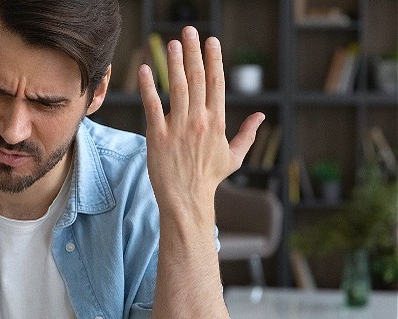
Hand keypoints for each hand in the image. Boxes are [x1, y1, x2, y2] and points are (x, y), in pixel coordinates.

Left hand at [138, 26, 264, 214]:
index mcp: (217, 122)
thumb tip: (261, 116)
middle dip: (194, 52)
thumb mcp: (234, 157)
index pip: (216, 83)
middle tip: (188, 31)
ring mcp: (178, 128)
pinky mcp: (157, 137)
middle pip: (197, 79)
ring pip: (177, 88)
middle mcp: (199, 121)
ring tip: (172, 43)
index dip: (214, 60)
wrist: (187, 200)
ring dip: (174, 64)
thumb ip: (247, 134)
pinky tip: (145, 70)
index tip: (211, 41)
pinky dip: (149, 88)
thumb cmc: (209, 179)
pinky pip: (152, 107)